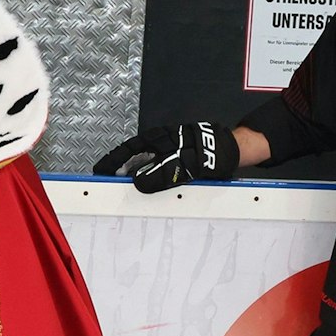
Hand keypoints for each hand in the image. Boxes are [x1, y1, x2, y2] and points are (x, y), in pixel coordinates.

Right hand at [93, 121, 237, 192]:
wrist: (236, 151)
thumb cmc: (211, 152)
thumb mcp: (185, 166)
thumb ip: (160, 175)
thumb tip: (137, 184)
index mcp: (158, 139)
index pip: (127, 150)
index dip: (112, 162)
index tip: (99, 173)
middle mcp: (162, 145)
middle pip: (135, 160)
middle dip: (122, 174)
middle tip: (111, 189)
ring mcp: (170, 155)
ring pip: (148, 169)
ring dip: (140, 182)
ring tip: (131, 195)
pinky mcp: (180, 165)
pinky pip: (162, 176)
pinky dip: (155, 185)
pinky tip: (155, 194)